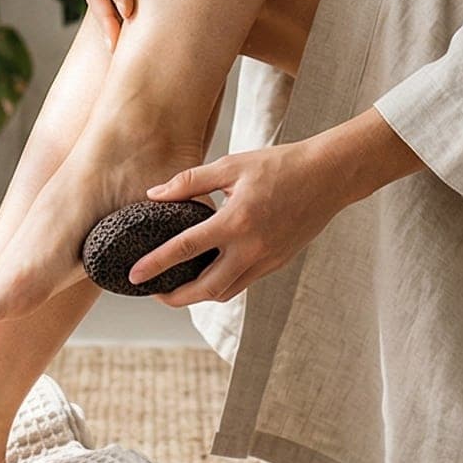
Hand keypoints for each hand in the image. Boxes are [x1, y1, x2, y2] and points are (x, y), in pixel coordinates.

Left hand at [126, 138, 351, 306]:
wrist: (329, 176)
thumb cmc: (280, 165)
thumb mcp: (231, 165)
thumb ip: (189, 182)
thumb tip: (154, 195)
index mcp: (236, 221)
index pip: (185, 249)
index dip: (156, 264)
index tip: (134, 275)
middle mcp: (251, 248)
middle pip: (205, 289)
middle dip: (174, 297)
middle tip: (154, 291)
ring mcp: (267, 260)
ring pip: (225, 292)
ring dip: (198, 295)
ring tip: (178, 285)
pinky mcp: (277, 263)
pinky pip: (243, 283)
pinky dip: (221, 283)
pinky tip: (209, 272)